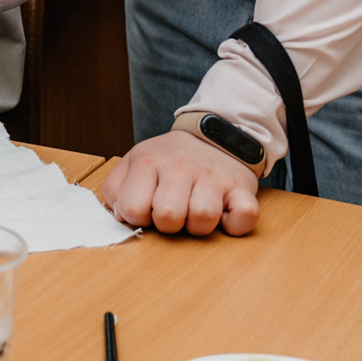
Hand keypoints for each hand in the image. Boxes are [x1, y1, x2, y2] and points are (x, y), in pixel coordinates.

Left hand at [101, 129, 260, 236]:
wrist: (213, 135)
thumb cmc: (169, 160)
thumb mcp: (134, 162)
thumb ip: (116, 188)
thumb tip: (121, 217)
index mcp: (148, 162)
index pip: (133, 208)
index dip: (138, 218)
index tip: (146, 209)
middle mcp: (180, 167)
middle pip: (168, 217)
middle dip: (169, 224)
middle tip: (174, 211)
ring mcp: (212, 176)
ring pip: (203, 218)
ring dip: (199, 225)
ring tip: (196, 210)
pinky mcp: (242, 188)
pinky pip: (245, 216)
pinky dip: (236, 224)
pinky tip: (225, 215)